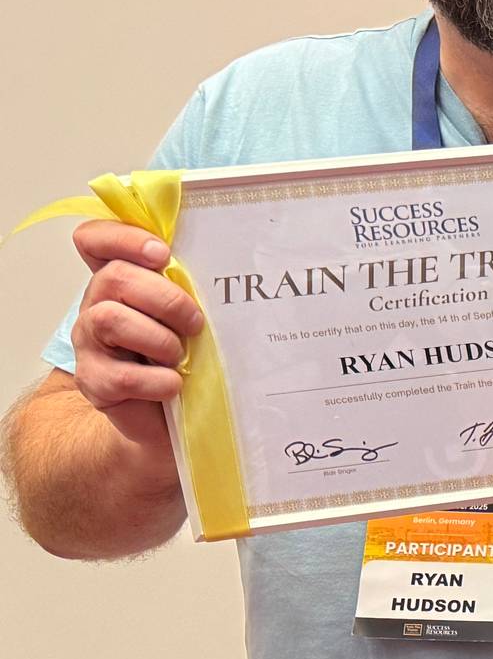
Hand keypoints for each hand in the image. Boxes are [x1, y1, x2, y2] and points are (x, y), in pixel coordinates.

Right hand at [65, 218, 204, 441]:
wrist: (166, 421)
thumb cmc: (183, 361)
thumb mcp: (189, 318)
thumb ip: (193, 290)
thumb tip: (236, 272)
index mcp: (120, 282)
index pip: (94, 239)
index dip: (121, 237)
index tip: (162, 253)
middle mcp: (97, 305)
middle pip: (115, 277)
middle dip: (166, 298)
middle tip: (195, 323)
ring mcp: (89, 343)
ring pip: (110, 319)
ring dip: (159, 339)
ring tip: (180, 357)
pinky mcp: (93, 381)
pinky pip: (121, 375)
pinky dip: (157, 381)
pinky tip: (174, 385)